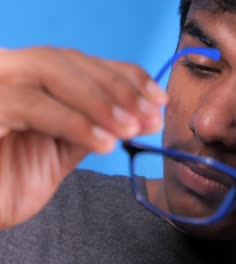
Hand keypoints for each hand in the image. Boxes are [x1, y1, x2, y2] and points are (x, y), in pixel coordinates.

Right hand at [0, 47, 166, 229]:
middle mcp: (8, 70)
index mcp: (29, 76)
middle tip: (149, 115)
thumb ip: (102, 126)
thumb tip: (150, 115)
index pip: (82, 61)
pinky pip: (31, 104)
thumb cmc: (14, 178)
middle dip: (117, 88)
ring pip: (51, 70)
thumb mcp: (67, 147)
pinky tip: (103, 143)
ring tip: (129, 129)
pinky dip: (74, 122)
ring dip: (100, 101)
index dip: (125, 75)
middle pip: (69, 61)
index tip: (159, 98)